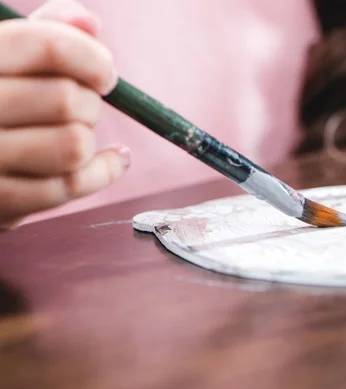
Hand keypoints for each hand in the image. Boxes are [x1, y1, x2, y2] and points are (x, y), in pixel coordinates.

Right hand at [0, 0, 129, 228]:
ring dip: (88, 137)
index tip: (105, 72)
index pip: (48, 46)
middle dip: (91, 101)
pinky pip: (70, 186)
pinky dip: (104, 172)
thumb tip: (90, 22)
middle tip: (84, 104)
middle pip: (68, 99)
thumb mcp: (0, 55)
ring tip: (76, 131)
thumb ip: (43, 31)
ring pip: (74, 144)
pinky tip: (111, 160)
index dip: (93, 58)